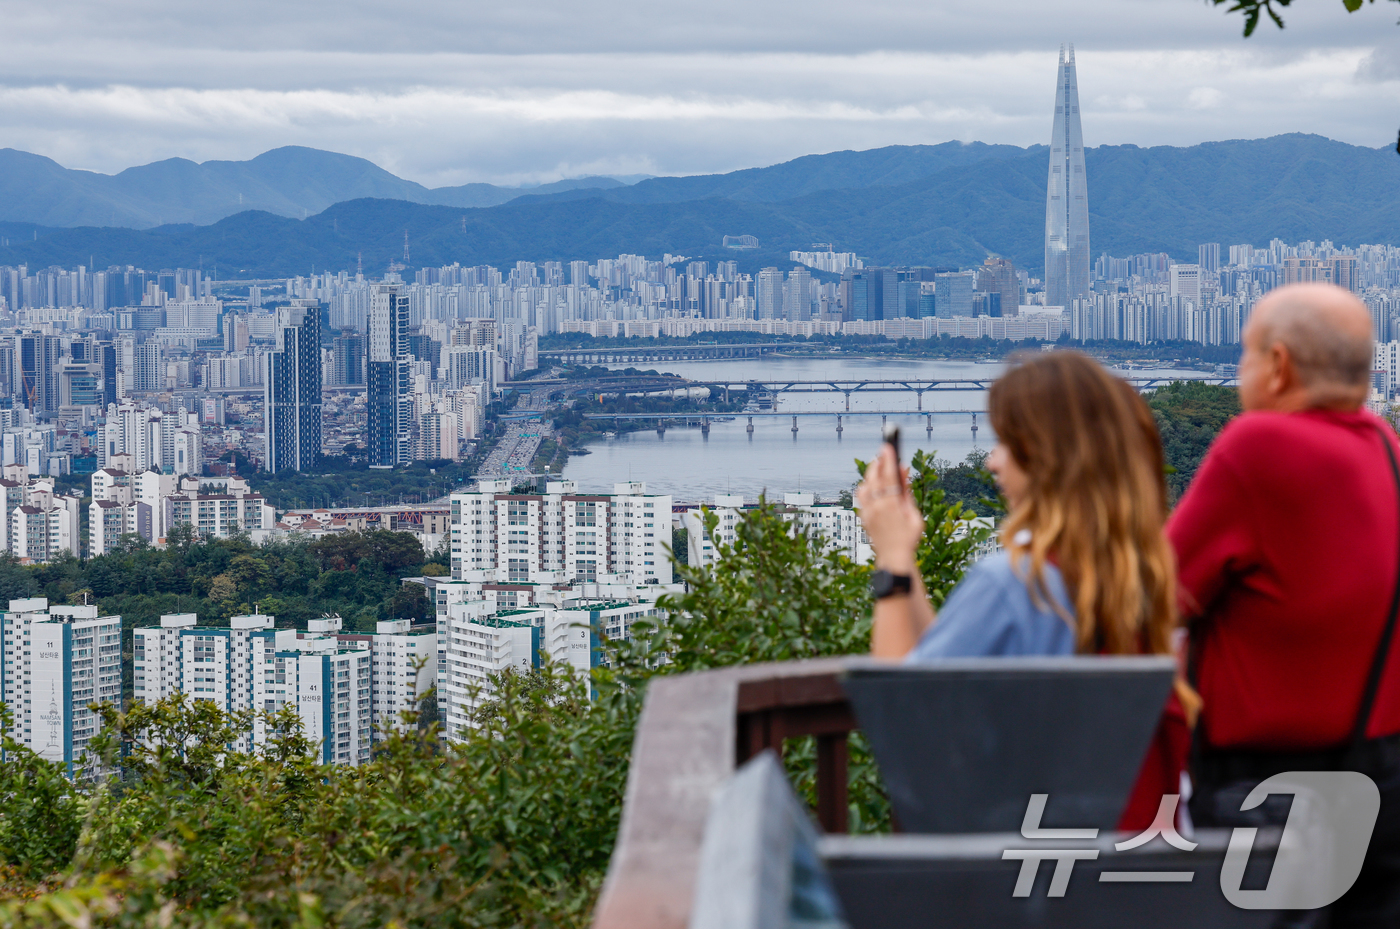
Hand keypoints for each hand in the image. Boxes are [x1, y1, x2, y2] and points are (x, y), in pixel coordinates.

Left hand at [855, 444, 923, 573]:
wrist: (894, 558)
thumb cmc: (908, 538)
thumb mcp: (914, 514)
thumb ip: (907, 492)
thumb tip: (904, 471)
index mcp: (891, 506)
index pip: (888, 476)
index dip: (888, 460)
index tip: (888, 447)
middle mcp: (876, 507)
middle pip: (874, 478)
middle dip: (878, 463)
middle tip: (883, 452)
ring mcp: (867, 512)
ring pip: (864, 486)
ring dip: (871, 474)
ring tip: (878, 465)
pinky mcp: (863, 517)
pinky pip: (860, 496)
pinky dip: (865, 486)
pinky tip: (871, 483)